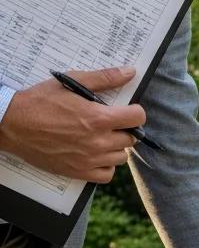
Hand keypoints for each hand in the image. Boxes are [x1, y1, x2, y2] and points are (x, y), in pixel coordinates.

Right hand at [0, 66, 144, 182]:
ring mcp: (88, 159)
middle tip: (111, 123)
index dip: (135, 112)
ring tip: (102, 138)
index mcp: (98, 118)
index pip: (137, 118)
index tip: (127, 110)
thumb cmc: (39, 102)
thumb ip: (104, 78)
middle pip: (131, 139)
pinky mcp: (77, 172)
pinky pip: (107, 175)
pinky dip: (106, 166)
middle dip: (125, 129)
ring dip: (116, 147)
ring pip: (121, 157)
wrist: (11, 124)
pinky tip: (96, 155)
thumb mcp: (71, 83)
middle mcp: (97, 141)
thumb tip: (130, 72)